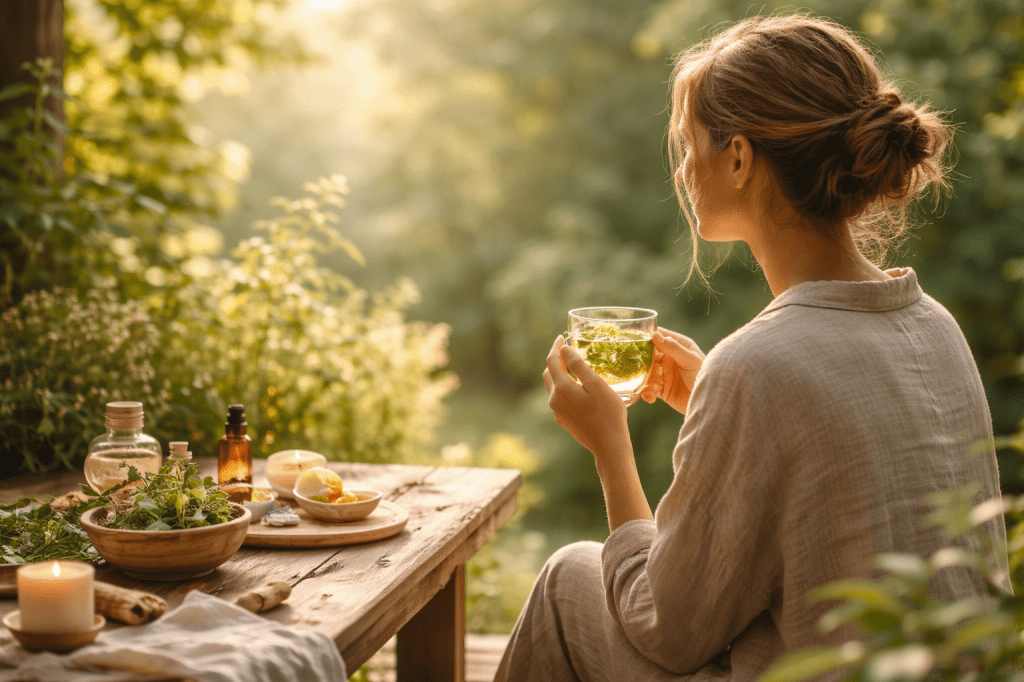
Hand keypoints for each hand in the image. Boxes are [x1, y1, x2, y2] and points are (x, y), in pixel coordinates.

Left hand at [543, 336, 629, 458]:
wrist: (609, 445)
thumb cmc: (608, 413)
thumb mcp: (596, 384)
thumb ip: (578, 365)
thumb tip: (563, 348)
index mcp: (561, 388)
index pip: (552, 361)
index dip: (556, 347)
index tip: (562, 336)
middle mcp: (554, 400)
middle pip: (549, 373)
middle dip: (556, 360)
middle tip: (567, 350)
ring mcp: (558, 412)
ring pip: (553, 387)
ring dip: (559, 374)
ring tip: (572, 367)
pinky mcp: (564, 421)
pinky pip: (559, 399)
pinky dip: (564, 388)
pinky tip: (577, 389)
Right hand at [639, 328, 704, 414]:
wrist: (711, 404)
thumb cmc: (705, 377)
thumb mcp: (691, 361)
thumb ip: (673, 348)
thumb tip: (654, 335)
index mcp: (678, 345)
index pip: (658, 336)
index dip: (646, 338)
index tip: (635, 343)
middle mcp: (669, 357)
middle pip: (648, 354)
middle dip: (644, 362)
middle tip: (648, 370)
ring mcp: (664, 373)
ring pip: (646, 372)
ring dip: (646, 380)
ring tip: (656, 387)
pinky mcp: (661, 389)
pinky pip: (647, 388)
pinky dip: (646, 392)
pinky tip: (652, 397)